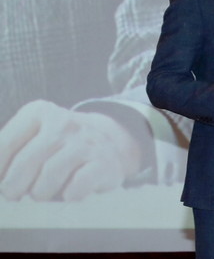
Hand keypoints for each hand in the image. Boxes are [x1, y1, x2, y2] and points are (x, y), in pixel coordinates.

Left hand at [0, 99, 140, 200]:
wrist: (108, 140)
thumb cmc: (59, 143)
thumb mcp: (33, 132)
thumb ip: (8, 147)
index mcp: (39, 112)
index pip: (5, 145)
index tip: (1, 180)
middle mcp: (63, 124)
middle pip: (26, 162)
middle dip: (14, 187)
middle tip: (15, 193)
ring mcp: (85, 142)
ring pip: (50, 176)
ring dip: (40, 193)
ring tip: (42, 193)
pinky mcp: (103, 162)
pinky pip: (77, 186)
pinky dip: (69, 195)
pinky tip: (68, 192)